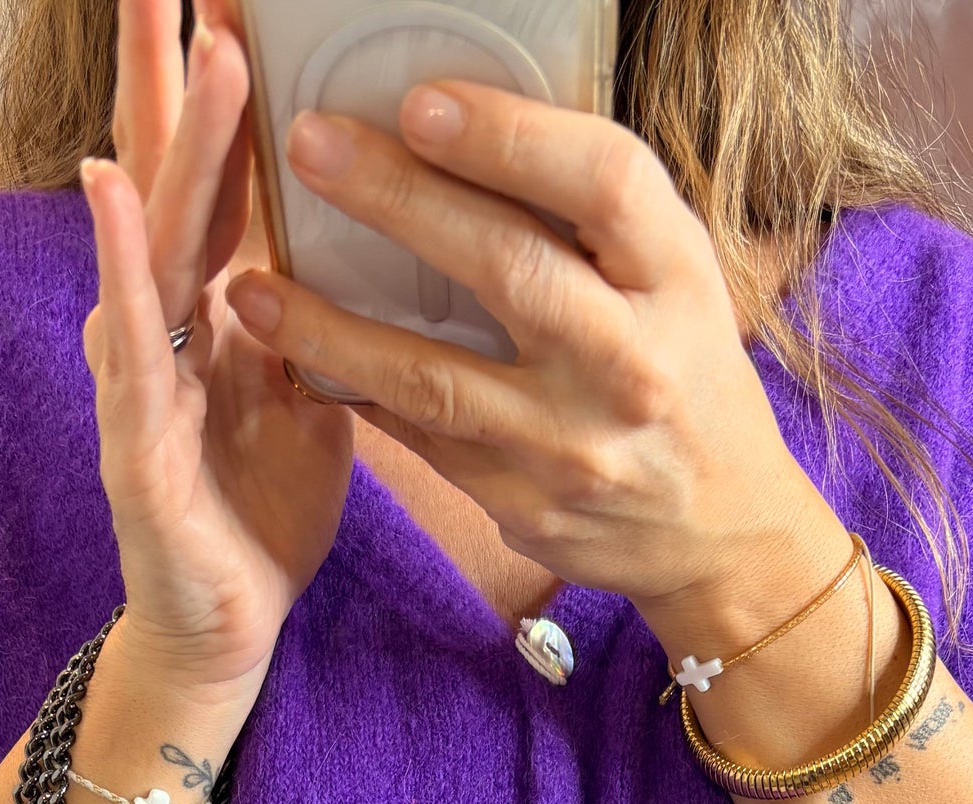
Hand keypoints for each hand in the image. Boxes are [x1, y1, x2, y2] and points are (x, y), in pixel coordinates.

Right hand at [83, 0, 351, 691]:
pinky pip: (132, 338)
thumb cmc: (255, 514)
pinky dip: (120, 258)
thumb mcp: (306, 398)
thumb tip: (361, 242)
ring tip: (185, 39)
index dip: (221, 87)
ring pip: (154, 236)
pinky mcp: (133, 439)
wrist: (220, 634)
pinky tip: (112, 187)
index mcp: (212, 311)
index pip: (216, 176)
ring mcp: (139, 374)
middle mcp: (163, 324)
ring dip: (169, 136)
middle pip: (171, 174)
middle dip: (173, 67)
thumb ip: (314, 319)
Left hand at [222, 84, 848, 644]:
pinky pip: (422, 439)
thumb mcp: (672, 278)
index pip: (603, 184)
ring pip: (436, 377)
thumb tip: (460, 122)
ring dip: (331, 327)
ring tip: (250, 286)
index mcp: (677, 280)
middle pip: (507, 268)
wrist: (722, 532)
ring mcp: (573, 446)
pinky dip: (356, 392)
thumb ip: (591, 215)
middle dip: (397, 200)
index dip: (508, 138)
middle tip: (307, 145)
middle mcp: (632, 363)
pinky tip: (295, 357)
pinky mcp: (525, 506)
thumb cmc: (681, 370)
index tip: (422, 102)